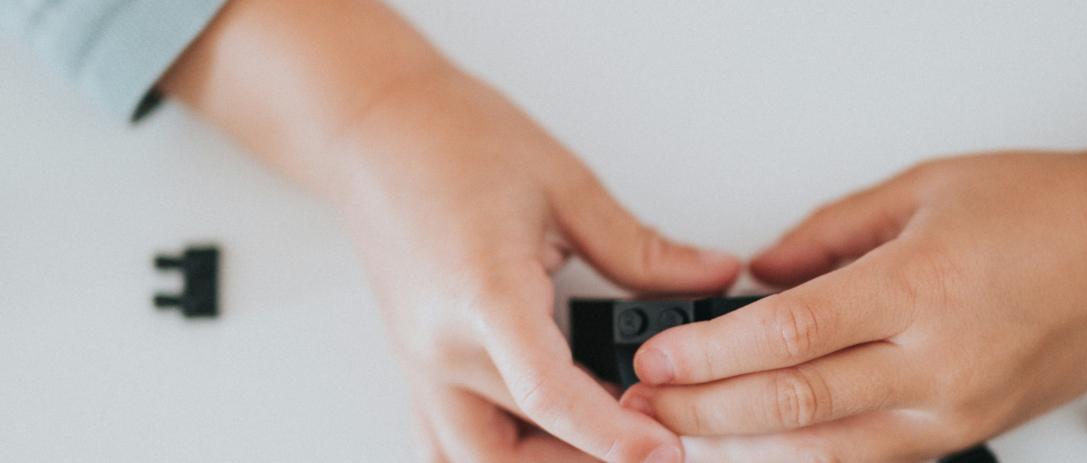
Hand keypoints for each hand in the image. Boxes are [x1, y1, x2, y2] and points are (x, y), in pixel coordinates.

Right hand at [341, 70, 738, 461]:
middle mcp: (441, 345)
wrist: (374, 129)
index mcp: (482, 293)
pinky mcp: (419, 368)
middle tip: (652, 442)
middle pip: (513, 451)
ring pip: (476, 461)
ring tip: (606, 436)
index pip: (547, 394)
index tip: (665, 450)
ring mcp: (422, 365)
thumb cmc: (454, 142)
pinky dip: (503, 453)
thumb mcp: (566, 186)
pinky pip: (450, 442)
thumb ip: (642, 249)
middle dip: (588, 462)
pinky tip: (547, 440)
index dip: (611, 435)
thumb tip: (712, 277)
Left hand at [620, 118, 1086, 460]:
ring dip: (746, 449)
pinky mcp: (971, 432)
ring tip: (687, 435)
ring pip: (829, 450)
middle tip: (649, 404)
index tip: (660, 355)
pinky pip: (874, 458)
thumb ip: (828, 234)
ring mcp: (958, 408)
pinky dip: (811, 458)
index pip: (789, 333)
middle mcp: (939, 360)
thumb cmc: (1049, 211)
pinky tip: (764, 451)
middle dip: (707, 411)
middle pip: (796, 404)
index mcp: (921, 285)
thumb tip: (760, 270)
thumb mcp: (925, 188)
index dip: (711, 353)